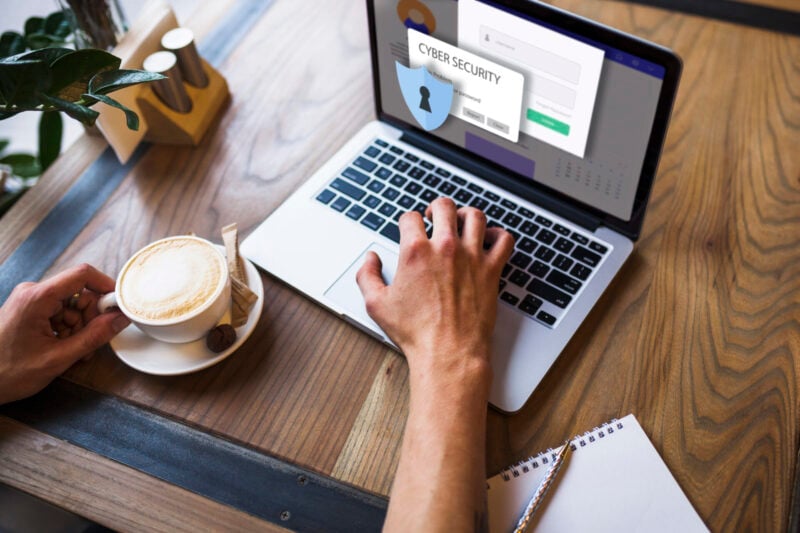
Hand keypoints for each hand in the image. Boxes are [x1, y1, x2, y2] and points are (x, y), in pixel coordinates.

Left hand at [0, 264, 129, 404]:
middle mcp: (32, 292)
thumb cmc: (6, 372)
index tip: (117, 305)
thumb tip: (120, 319)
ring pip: (71, 305)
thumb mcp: (58, 358)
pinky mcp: (28, 310)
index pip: (82, 274)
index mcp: (37, 297)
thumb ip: (94, 336)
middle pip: (79, 292)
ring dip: (79, 328)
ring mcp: (29, 300)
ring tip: (72, 352)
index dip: (105, 286)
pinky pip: (59, 312)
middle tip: (90, 343)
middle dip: (90, 317)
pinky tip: (63, 348)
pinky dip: (67, 329)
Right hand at [356, 198, 513, 390]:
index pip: (410, 217)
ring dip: (466, 214)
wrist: (448, 352)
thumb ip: (367, 276)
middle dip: (435, 208)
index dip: (407, 221)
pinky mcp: (492, 270)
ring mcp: (471, 257)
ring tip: (461, 221)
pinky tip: (491, 239)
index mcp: (415, 252)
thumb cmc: (416, 333)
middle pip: (444, 207)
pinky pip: (504, 240)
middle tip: (434, 215)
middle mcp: (445, 248)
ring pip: (475, 216)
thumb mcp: (376, 304)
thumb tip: (370, 259)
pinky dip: (499, 235)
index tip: (408, 229)